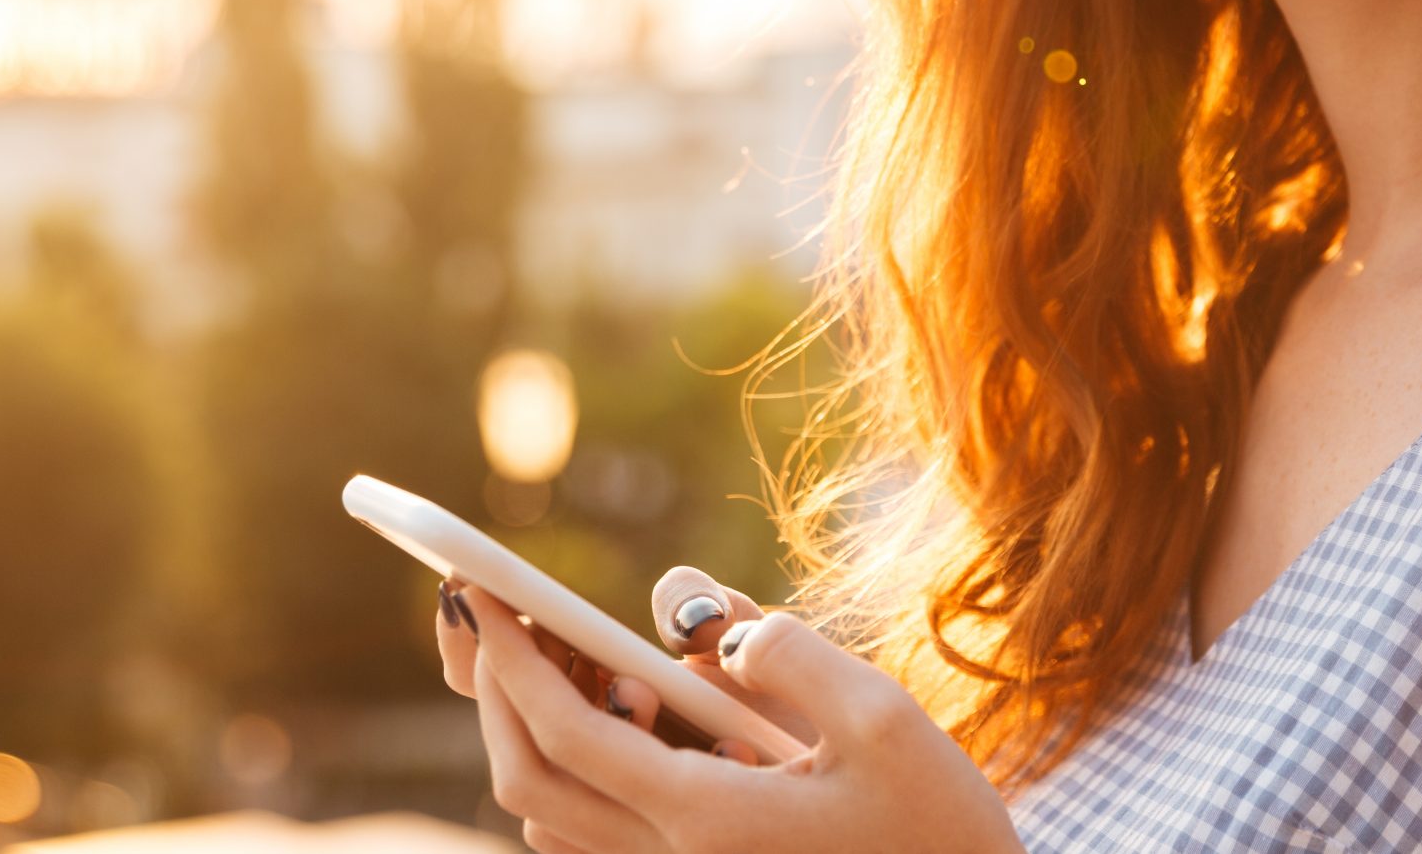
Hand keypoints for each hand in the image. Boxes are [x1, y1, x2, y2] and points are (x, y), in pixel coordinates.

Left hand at [433, 566, 1025, 852]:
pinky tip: (628, 714)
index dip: (515, 658)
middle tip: (494, 617)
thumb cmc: (939, 827)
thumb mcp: (883, 717)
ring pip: (557, 817)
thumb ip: (787, 654)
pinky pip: (602, 834)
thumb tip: (712, 632)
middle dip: (498, 694)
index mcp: (707, 815)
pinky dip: (580, 772)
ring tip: (563, 653)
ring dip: (537, 733)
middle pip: (533, 782)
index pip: (569, 732)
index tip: (482, 591)